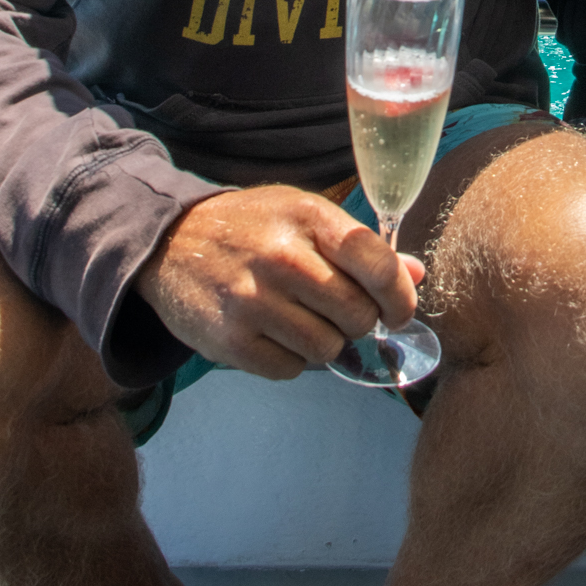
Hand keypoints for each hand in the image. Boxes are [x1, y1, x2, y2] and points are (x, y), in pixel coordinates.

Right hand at [136, 186, 423, 379]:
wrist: (170, 242)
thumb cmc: (253, 227)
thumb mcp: (305, 216)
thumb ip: (361, 247)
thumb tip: (416, 274)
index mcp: (309, 218)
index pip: (378, 266)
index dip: (400, 296)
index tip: (397, 309)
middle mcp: (283, 258)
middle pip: (358, 315)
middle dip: (360, 322)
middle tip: (342, 314)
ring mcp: (253, 301)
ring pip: (328, 349)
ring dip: (325, 343)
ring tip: (304, 320)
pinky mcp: (230, 340)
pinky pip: (290, 370)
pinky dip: (290, 360)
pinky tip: (275, 334)